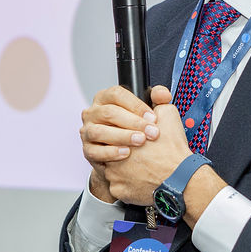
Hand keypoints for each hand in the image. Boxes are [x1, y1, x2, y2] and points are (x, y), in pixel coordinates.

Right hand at [79, 85, 168, 201]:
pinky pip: (95, 151)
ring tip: (140, 141)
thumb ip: (158, 99)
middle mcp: (93, 113)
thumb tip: (163, 94)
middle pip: (109, 112)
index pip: (116, 94)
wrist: (125, 157)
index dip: (136, 105)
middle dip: (133, 122)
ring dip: (122, 136)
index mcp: (105, 98)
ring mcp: (87, 131)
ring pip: (99, 131)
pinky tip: (126, 153)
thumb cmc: (134, 129)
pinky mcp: (88, 150)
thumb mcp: (146, 112)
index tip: (153, 117)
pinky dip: (111, 152)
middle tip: (151, 132)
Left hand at [103, 89, 191, 205]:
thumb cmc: (174, 149)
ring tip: (142, 166)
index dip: (128, 133)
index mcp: (122, 134)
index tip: (139, 138)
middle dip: (124, 149)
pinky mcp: (118, 191)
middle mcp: (113, 154)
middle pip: (112, 148)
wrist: (181, 178)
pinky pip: (119, 186)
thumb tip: (157, 92)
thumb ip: (159, 99)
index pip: (114, 130)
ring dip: (124, 167)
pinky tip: (141, 179)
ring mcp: (113, 175)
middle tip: (141, 152)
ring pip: (114, 168)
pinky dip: (128, 184)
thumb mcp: (169, 114)